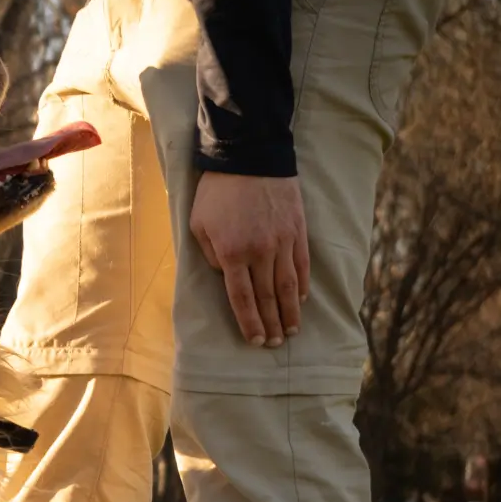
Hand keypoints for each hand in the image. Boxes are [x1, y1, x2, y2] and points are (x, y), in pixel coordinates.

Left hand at [189, 173, 310, 347]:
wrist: (249, 157)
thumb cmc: (216, 192)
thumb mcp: (198, 225)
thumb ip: (210, 256)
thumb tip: (226, 276)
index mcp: (232, 254)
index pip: (242, 298)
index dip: (250, 322)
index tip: (256, 341)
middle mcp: (260, 252)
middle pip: (267, 297)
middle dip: (272, 324)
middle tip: (276, 343)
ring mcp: (282, 242)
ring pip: (288, 286)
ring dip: (290, 312)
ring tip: (292, 330)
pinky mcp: (298, 230)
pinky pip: (302, 265)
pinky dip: (301, 285)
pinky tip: (300, 300)